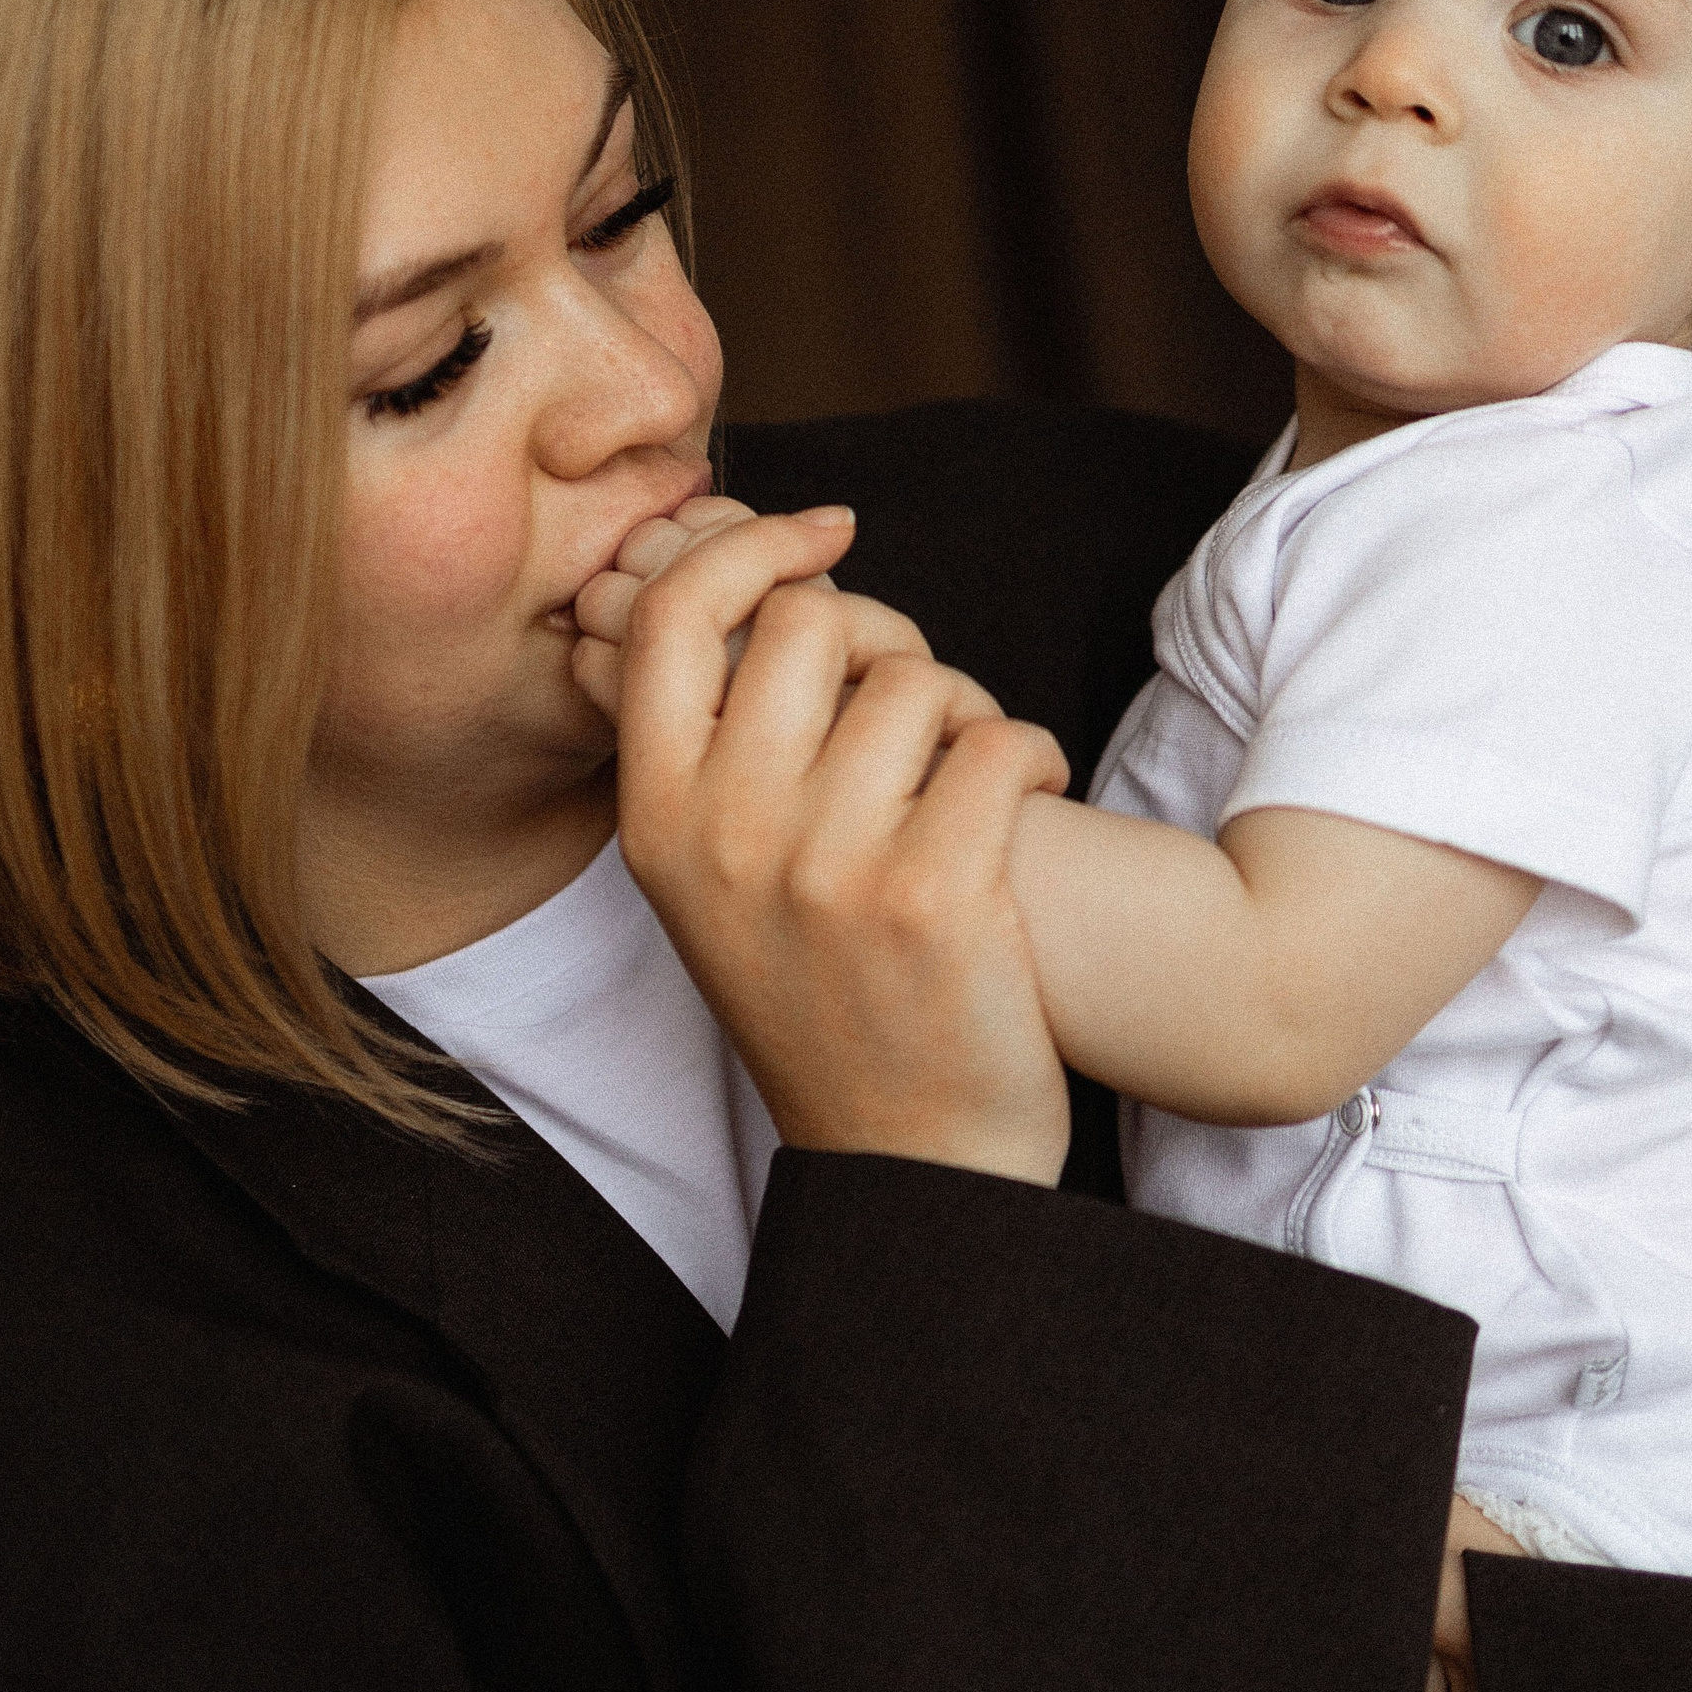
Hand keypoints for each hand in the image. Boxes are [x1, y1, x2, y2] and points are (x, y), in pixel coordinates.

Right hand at [592, 506, 1075, 1183]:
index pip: (678, 614)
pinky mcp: (933, 893)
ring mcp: (825, 865)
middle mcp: (724, 835)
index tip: (826, 535)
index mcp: (655, 818)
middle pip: (819, 622)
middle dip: (889, 643)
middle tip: (922, 711)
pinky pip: (1002, 738)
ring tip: (976, 776)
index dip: (754, 545)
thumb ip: (719, 741)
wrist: (906, 1157)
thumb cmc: (824, 992)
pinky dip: (1035, 752)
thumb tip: (764, 574)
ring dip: (970, 710)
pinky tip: (1032, 801)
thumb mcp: (714, 877)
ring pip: (921, 679)